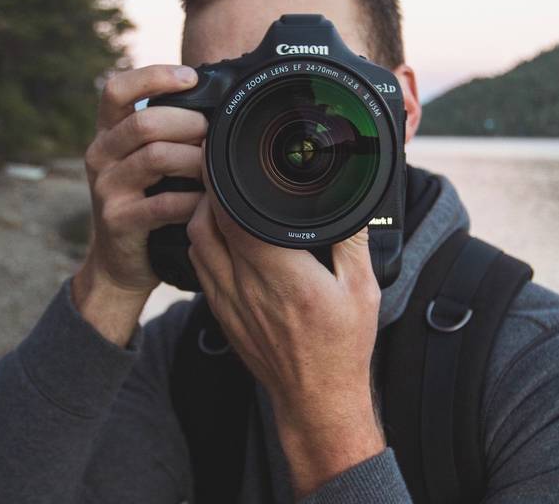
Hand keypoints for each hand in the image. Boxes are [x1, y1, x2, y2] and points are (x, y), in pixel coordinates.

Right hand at [72, 65, 206, 344]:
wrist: (119, 263)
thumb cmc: (146, 201)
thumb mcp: (145, 162)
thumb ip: (167, 132)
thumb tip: (220, 99)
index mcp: (107, 133)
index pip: (116, 89)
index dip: (153, 77)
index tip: (190, 77)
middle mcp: (99, 155)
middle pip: (144, 122)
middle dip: (189, 123)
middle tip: (215, 132)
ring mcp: (105, 189)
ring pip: (155, 158)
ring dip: (195, 159)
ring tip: (215, 166)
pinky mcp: (118, 220)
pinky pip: (163, 203)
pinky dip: (193, 199)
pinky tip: (208, 200)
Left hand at [186, 176, 385, 497]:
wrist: (317, 399)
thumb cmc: (342, 347)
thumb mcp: (363, 290)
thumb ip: (352, 241)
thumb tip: (352, 201)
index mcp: (284, 276)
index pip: (235, 218)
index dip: (224, 184)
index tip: (227, 160)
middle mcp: (248, 287)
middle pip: (206, 224)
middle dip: (208, 190)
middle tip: (222, 170)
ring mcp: (230, 302)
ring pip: (196, 243)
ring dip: (200, 214)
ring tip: (219, 196)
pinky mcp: (222, 314)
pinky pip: (199, 267)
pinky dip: (201, 242)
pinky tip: (218, 232)